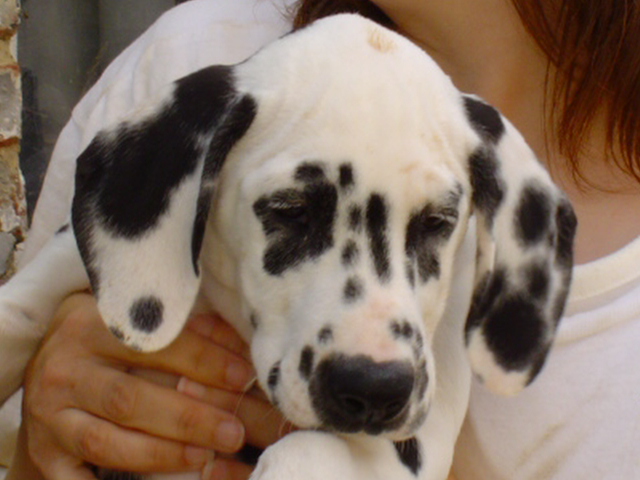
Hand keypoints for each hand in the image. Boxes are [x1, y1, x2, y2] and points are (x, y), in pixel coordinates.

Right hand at [13, 293, 289, 479]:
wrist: (51, 359)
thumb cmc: (109, 337)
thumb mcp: (139, 321)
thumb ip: (186, 329)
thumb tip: (240, 344)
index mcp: (90, 325)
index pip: (154, 346)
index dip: (204, 362)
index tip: (243, 377)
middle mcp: (65, 369)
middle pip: (129, 399)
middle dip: (188, 419)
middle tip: (234, 432)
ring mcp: (50, 414)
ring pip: (106, 441)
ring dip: (161, 454)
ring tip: (206, 456)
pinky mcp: (46, 451)